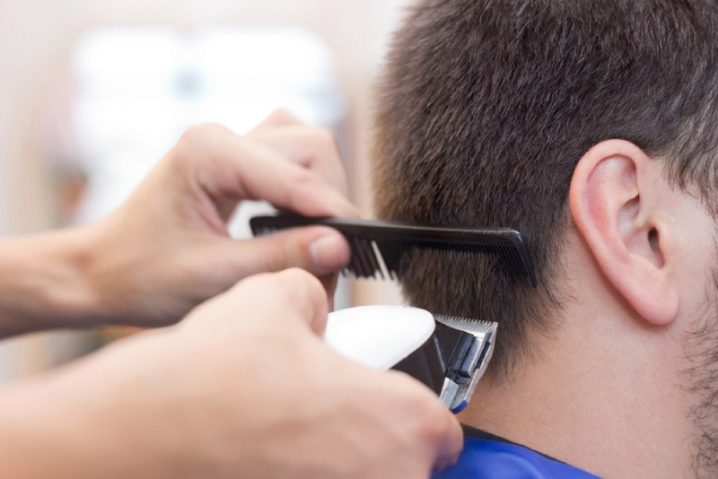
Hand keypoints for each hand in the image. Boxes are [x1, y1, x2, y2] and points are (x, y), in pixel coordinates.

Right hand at [0, 269, 462, 478]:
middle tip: (330, 406)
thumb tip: (313, 302)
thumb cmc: (214, 377)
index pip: (441, 425)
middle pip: (405, 459)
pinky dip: (306, 469)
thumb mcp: (274, 297)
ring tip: (293, 426)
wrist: (141, 435)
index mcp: (400, 422)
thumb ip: (313, 292)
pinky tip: (268, 448)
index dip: (413, 404)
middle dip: (372, 430)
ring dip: (338, 454)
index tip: (386, 395)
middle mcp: (387, 478)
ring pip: (363, 475)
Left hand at [84, 111, 356, 326]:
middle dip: (331, 202)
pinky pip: (290, 159)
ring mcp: (229, 144)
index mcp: (210, 152)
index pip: (297, 175)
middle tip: (334, 256)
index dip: (334, 213)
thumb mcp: (213, 276)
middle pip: (313, 149)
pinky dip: (306, 189)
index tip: (359, 250)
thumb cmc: (140, 275)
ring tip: (320, 241)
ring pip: (308, 148)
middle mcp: (222, 137)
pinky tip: (302, 223)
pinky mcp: (235, 160)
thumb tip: (340, 247)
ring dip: (323, 192)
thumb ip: (280, 257)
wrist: (101, 272)